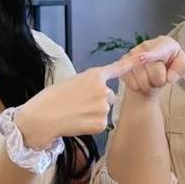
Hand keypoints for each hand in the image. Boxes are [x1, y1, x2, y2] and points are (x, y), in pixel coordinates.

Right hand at [15, 55, 144, 148]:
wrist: (41, 119)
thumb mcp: (71, 82)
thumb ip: (88, 83)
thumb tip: (98, 88)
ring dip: (93, 113)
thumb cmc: (51, 99)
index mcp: (94, 76)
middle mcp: (102, 90)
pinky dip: (90, 125)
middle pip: (109, 96)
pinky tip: (77, 122)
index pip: (117, 69)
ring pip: (104, 110)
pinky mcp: (101, 124)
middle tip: (77, 104)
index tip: (142, 58)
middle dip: (97, 101)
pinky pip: (100, 124)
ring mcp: (103, 107)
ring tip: (74, 113)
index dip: (130, 64)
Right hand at [121, 36, 184, 95]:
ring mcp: (132, 55)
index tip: (142, 58)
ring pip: (142, 79)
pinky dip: (138, 87)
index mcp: (164, 43)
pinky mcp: (121, 66)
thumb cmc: (169, 67)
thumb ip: (182, 67)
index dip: (150, 55)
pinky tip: (141, 81)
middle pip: (154, 70)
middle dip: (160, 80)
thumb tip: (169, 77)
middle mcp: (146, 45)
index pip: (158, 50)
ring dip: (149, 85)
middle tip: (161, 77)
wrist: (154, 73)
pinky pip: (132, 83)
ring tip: (151, 79)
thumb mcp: (182, 66)